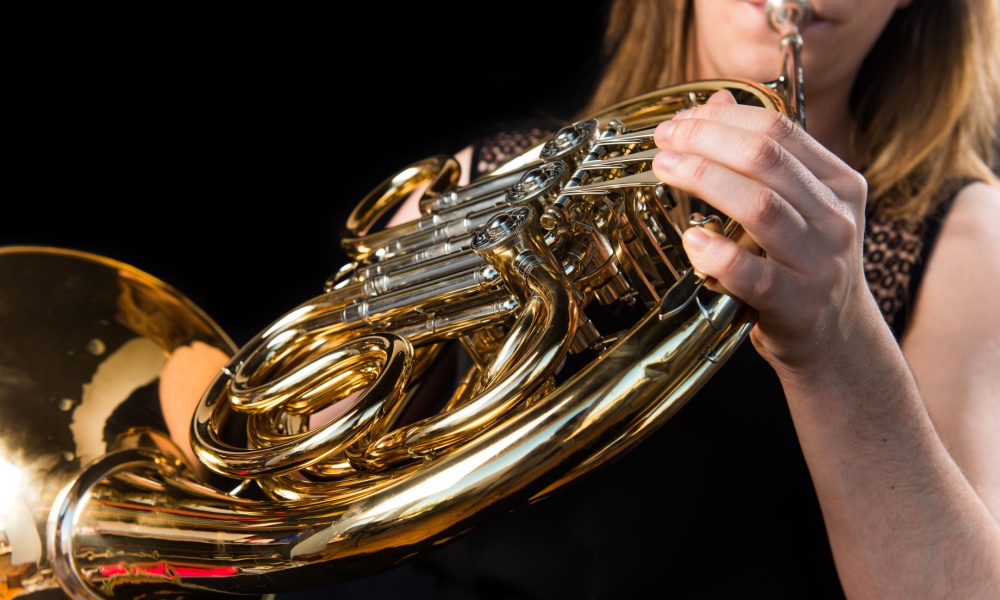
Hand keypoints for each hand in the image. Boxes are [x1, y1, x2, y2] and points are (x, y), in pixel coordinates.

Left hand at [652, 90, 874, 375]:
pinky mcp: (796, 305)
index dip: (723, 118)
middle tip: (664, 142)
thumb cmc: (801, 267)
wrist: (836, 342)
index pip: (780, 129)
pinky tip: (690, 238)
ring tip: (665, 170)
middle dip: (706, 141)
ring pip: (760, 206)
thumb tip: (717, 102)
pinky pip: (752, 274)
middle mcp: (834, 218)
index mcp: (837, 183)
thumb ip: (762, 158)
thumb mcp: (795, 207)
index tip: (680, 120)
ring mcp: (819, 263)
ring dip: (705, 180)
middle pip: (767, 159)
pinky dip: (717, 252)